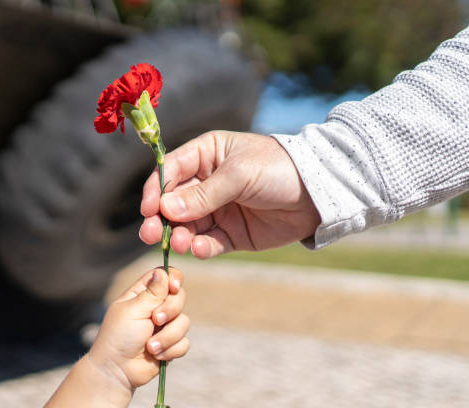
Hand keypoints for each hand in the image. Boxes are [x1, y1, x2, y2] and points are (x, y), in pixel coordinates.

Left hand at [88, 267, 188, 390]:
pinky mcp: (171, 344)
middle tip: (154, 320)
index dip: (174, 278)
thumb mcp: (133, 310)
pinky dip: (171, 350)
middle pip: (179, 296)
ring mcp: (164, 326)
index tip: (174, 287)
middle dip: (170, 310)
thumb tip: (164, 272)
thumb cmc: (118, 337)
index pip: (165, 275)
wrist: (117, 371)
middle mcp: (155, 307)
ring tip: (149, 346)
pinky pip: (184, 342)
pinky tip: (156, 355)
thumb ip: (152, 292)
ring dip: (167, 336)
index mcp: (142, 294)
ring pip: (184, 322)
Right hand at [139, 131, 320, 257]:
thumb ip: (203, 194)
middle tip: (151, 235)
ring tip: (181, 243)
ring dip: (180, 236)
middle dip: (160, 219)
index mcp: (205, 156)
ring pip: (187, 226)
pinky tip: (201, 249)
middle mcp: (206, 183)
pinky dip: (202, 248)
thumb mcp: (239, 174)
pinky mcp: (231, 234)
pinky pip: (208, 243)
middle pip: (172, 203)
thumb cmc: (278, 169)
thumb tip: (165, 210)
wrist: (319, 193)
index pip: (170, 172)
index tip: (148, 209)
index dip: (155, 190)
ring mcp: (218, 210)